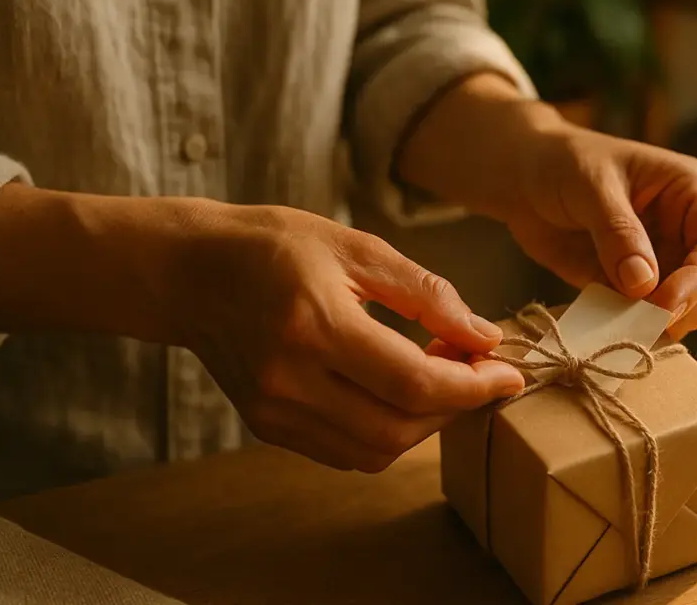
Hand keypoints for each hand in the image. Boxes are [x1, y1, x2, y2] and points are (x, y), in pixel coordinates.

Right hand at [177, 203, 523, 471]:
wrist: (187, 271)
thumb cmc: (273, 246)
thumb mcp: (356, 247)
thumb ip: (426, 293)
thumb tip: (484, 336)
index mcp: (314, 325)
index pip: (415, 383)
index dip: (474, 386)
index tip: (509, 372)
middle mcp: (290, 379)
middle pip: (400, 427)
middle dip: (456, 406)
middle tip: (478, 369)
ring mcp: (273, 411)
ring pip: (377, 449)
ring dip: (425, 423)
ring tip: (441, 377)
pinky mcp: (267, 426)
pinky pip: (347, 451)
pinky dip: (388, 431)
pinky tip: (401, 393)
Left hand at [505, 127, 696, 338]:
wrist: (523, 179)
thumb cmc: (562, 164)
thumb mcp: (590, 187)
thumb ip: (618, 233)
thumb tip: (644, 284)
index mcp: (692, 192)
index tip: (663, 306)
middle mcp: (688, 229)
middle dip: (688, 308)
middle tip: (645, 323)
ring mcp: (665, 261)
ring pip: (692, 309)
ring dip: (665, 324)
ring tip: (625, 326)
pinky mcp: (636, 287)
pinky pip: (648, 319)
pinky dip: (635, 330)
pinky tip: (610, 329)